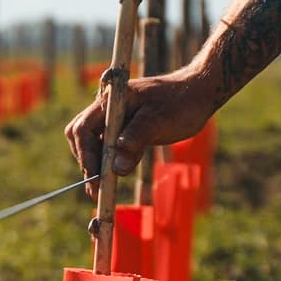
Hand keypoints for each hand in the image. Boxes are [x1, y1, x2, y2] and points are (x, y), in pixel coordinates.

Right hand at [64, 66, 221, 198]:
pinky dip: (111, 161)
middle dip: (87, 160)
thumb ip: (135, 142)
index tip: (94, 178)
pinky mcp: (126, 128)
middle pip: (81, 135)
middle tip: (96, 185)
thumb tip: (115, 169)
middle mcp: (108, 108)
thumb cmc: (181, 102)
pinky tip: (117, 174)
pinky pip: (110, 145)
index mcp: (112, 101)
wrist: (199, 93)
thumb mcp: (159, 121)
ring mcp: (116, 118)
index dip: (86, 155)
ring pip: (94, 142)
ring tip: (104, 187)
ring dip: (98, 163)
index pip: (83, 129)